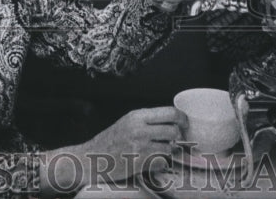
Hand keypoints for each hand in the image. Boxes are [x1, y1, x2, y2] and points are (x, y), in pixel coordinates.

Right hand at [48, 106, 185, 187]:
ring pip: (169, 148)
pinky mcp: (139, 163)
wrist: (90, 159)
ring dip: (169, 152)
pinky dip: (161, 163)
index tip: (185, 125)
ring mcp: (140, 146)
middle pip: (173, 131)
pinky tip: (153, 162)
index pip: (170, 112)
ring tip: (160, 152)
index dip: (182, 119)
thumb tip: (171, 122)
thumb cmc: (109, 141)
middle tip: (175, 142)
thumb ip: (146, 120)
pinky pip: (161, 162)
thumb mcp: (127, 122)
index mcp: (137, 116)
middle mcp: (140, 128)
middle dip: (177, 138)